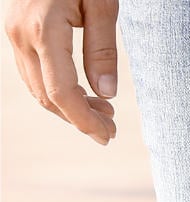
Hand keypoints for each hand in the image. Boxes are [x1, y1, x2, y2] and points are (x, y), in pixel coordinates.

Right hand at [5, 0, 115, 145]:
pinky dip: (56, 89)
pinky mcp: (15, 31)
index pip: (62, 92)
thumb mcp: (102, 4)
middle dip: (80, 119)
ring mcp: (13, 33)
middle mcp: (21, 35)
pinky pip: (32, 72)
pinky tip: (83, 93)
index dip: (84, 121)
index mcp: (43, 29)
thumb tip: (107, 95)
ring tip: (104, 112)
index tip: (108, 136)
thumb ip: (103, 49)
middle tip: (112, 129)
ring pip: (36, 87)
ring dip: (69, 107)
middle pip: (47, 96)